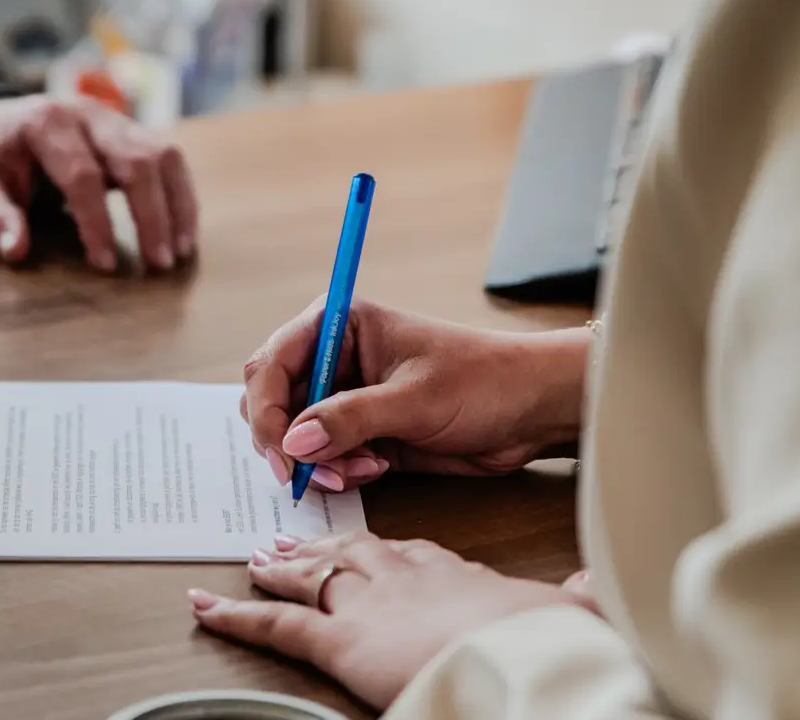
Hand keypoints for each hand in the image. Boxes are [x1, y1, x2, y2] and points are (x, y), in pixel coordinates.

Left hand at [0, 95, 197, 273]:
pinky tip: (183, 234)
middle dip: (151, 214)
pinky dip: (181, 196)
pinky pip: (169, 159)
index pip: (82, 175)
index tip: (105, 266)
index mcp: (46, 123)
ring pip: (164, 154)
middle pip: (136, 159)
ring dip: (177, 204)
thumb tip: (16, 251)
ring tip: (179, 252)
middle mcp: (88, 114)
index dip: (97, 222)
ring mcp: (115, 119)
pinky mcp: (131, 132)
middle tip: (158, 264)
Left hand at [190, 533, 592, 709]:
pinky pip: (277, 624)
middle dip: (323, 546)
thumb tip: (592, 586)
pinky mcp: (339, 639)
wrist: (527, 653)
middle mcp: (403, 575)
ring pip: (311, 576)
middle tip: (294, 541)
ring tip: (257, 560)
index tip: (375, 547)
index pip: (412, 552)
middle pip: (353, 552)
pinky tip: (207, 609)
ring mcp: (367, 602)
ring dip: (280, 568)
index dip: (387, 550)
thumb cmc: (548, 639)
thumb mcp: (571, 613)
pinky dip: (236, 616)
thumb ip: (576, 597)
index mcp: (454, 572)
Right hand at [243, 300, 586, 491]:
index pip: (272, 363)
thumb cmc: (484, 381)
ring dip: (318, 462)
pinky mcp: (361, 431)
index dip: (267, 409)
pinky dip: (338, 471)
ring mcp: (345, 396)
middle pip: (272, 402)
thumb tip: (295, 441)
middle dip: (288, 442)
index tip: (283, 451)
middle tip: (311, 474)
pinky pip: (324, 457)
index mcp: (339, 324)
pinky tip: (375, 469)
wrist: (532, 411)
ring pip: (295, 436)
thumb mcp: (415, 399)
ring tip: (362, 469)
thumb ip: (350, 419)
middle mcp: (334, 357)